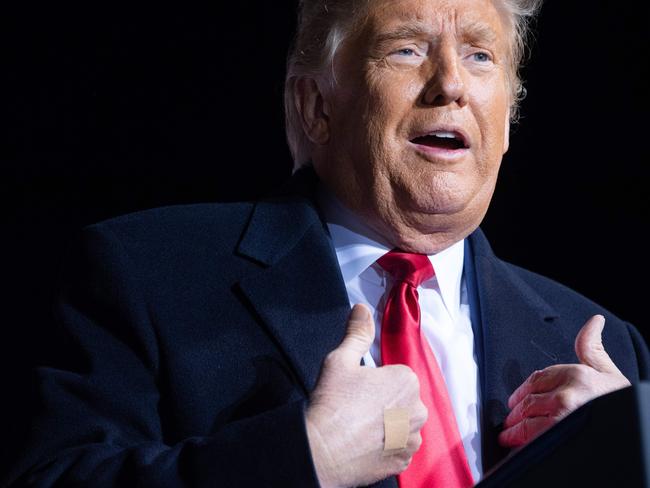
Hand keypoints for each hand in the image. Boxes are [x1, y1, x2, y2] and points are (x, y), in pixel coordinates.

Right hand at [305, 304, 427, 487]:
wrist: (323, 449)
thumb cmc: (333, 401)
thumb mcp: (341, 359)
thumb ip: (357, 333)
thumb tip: (361, 308)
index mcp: (407, 379)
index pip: (395, 375)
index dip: (374, 381)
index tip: (357, 389)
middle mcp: (418, 409)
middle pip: (402, 399)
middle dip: (385, 402)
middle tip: (356, 408)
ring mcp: (412, 437)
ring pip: (402, 424)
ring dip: (388, 425)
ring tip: (360, 428)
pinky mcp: (404, 460)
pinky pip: (399, 447)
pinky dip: (387, 446)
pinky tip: (366, 444)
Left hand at [499, 315, 630, 447]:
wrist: (638, 429)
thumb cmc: (623, 404)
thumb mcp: (608, 372)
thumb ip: (592, 348)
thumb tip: (594, 321)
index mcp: (576, 374)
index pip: (535, 378)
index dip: (521, 390)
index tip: (515, 400)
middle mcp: (566, 395)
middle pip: (527, 401)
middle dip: (515, 412)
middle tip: (510, 421)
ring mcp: (561, 418)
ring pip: (525, 421)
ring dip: (513, 430)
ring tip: (509, 436)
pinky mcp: (558, 438)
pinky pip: (529, 440)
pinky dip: (518, 444)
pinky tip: (515, 446)